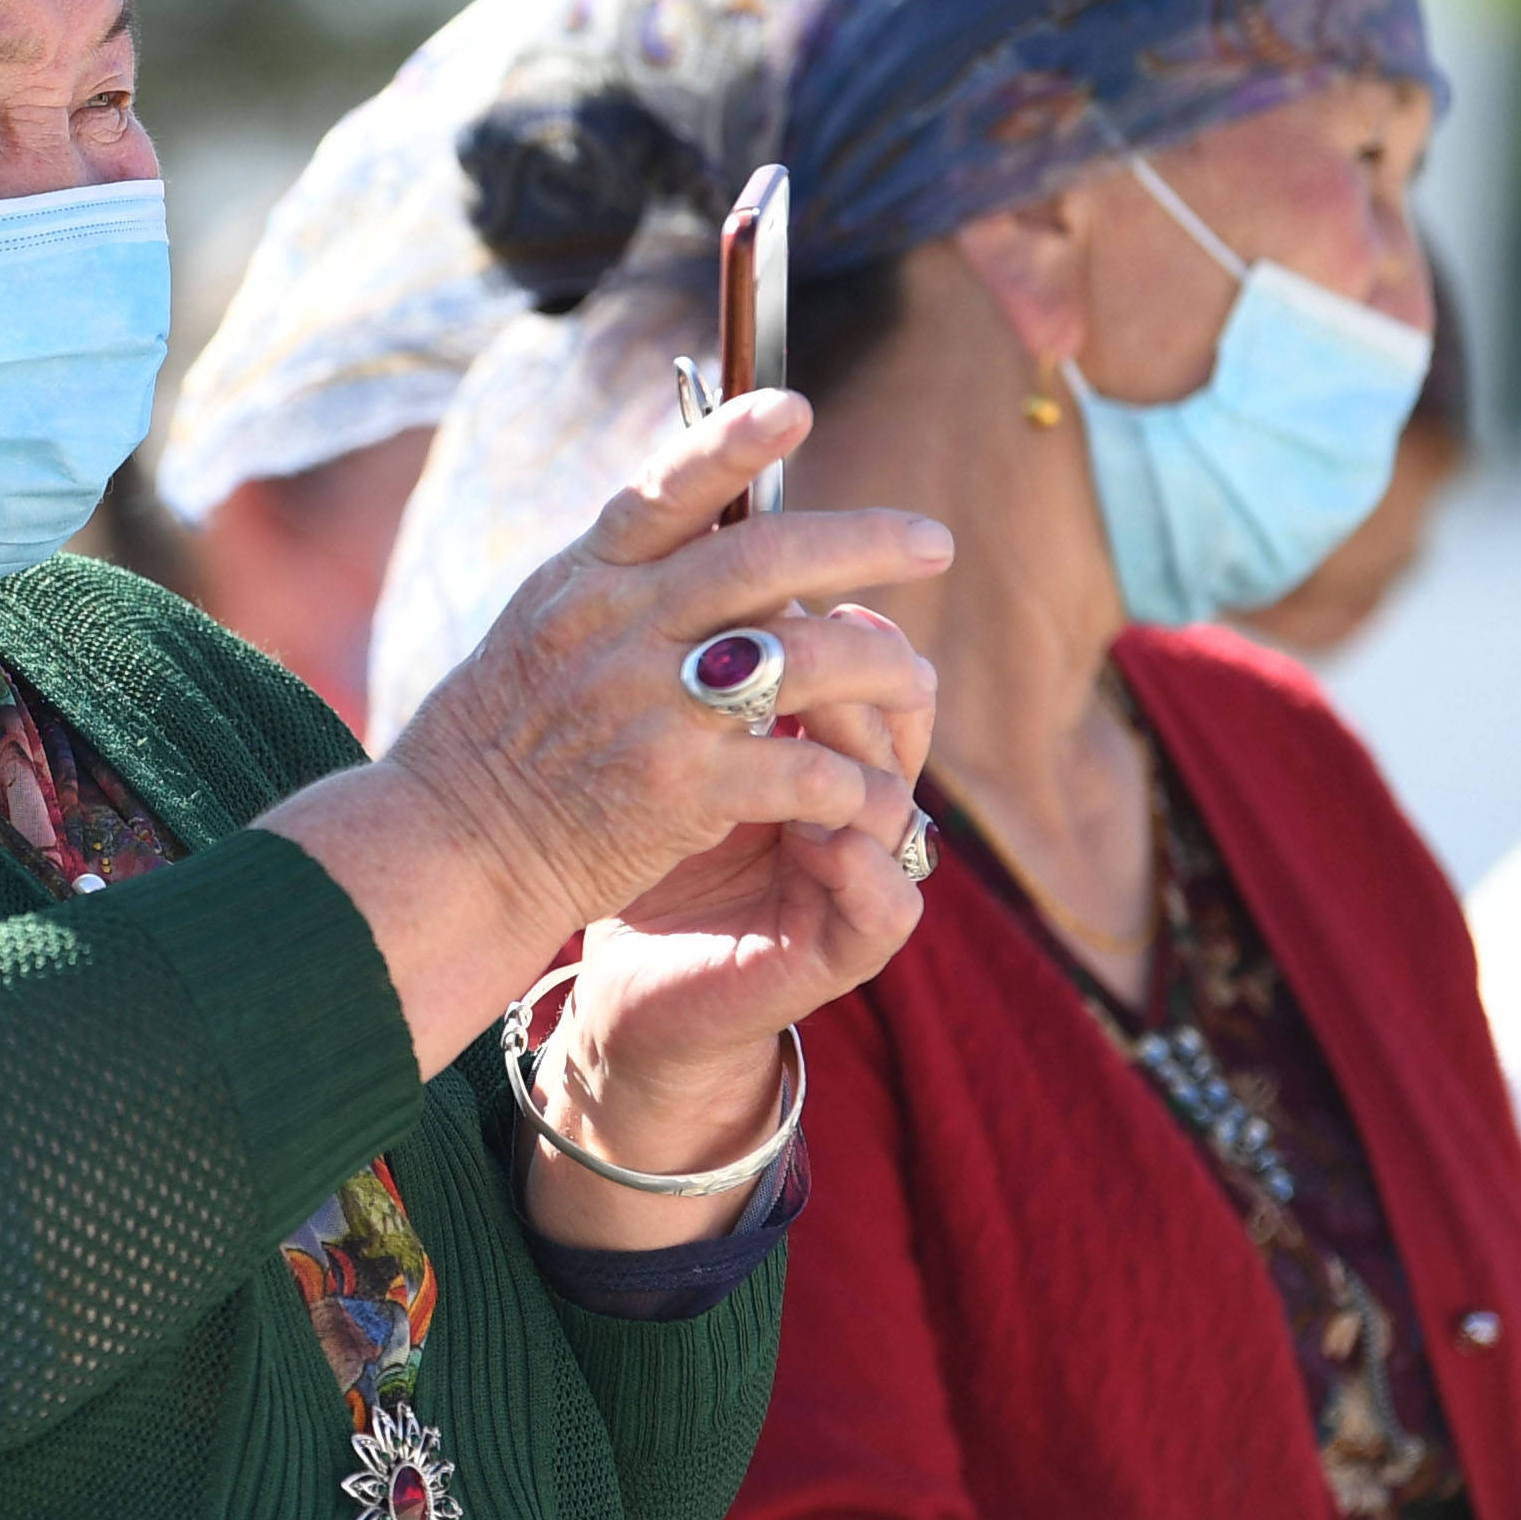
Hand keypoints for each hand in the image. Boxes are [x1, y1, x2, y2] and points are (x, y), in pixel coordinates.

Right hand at [261, 391, 949, 1078]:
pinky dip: (847, 779)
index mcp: (585, 581)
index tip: (795, 408)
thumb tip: (713, 504)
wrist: (454, 850)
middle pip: (763, 560)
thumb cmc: (506, 738)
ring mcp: (648, 706)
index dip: (731, 442)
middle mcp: (617, 629)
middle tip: (936, 542)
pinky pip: (797, 768)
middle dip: (865, 543)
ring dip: (881, 666)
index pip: (663, 488)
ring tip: (919, 679)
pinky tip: (871, 790)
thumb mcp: (545, 627)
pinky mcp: (676, 787)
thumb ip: (623, 574)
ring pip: (803, 658)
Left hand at [523, 592, 935, 1240]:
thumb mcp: (652, 740)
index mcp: (810, 736)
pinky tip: (819, 835)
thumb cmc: (631, 844)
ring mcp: (858, 870)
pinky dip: (858, 859)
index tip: (786, 580)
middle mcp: (849, 795)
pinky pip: (889, 895)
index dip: (845, 609)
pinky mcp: (847, 946)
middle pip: (898, 706)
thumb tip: (694, 537)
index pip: (864, 654)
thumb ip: (684, 658)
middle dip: (859, 664)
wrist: (622, 982)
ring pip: (898, 791)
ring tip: (799, 732)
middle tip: (802, 636)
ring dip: (856, 753)